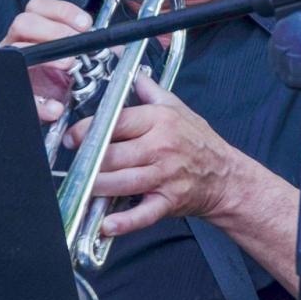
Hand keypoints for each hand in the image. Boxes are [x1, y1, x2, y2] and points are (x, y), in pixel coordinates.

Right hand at [0, 0, 91, 122]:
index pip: (38, 7)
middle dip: (53, 30)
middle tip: (75, 44)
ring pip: (16, 51)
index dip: (62, 11)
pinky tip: (55, 107)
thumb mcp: (75, 58)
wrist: (51, 108)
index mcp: (33, 30)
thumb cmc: (60, 79)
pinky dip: (40, 103)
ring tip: (68, 66)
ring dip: (46, 57)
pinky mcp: (14, 92)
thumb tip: (113, 44)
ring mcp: (12, 66)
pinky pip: (20, 95)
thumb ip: (87, 46)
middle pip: (23, 22)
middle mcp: (18, 43)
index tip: (85, 23)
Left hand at [65, 72, 253, 234]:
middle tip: (74, 164)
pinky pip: (143, 213)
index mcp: (159, 122)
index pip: (117, 122)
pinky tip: (106, 225)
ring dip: (96, 187)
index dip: (89, 130)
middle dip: (88, 161)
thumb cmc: (200, 142)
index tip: (74, 137)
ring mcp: (164, 177)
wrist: (226, 176)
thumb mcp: (178, 108)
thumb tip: (133, 74)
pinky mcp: (168, 201)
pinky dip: (124, 222)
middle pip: (113, 155)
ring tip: (81, 188)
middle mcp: (160, 148)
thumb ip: (151, 91)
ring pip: (121, 182)